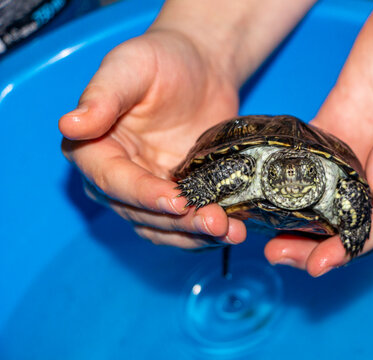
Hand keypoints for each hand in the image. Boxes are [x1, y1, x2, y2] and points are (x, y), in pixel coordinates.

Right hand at [60, 29, 246, 249]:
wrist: (200, 67)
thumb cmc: (162, 59)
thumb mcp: (130, 66)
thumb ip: (103, 95)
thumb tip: (70, 125)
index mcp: (95, 148)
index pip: (114, 182)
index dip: (145, 195)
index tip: (176, 202)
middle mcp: (118, 176)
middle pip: (141, 212)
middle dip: (179, 221)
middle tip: (216, 221)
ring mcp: (149, 190)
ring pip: (165, 227)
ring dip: (196, 234)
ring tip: (231, 232)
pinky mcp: (178, 195)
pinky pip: (186, 224)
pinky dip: (207, 232)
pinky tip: (233, 230)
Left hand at [265, 0, 372, 275]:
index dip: (349, 248)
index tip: (316, 266)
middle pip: (344, 215)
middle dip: (311, 240)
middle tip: (275, 253)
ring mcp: (357, 145)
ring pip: (321, 191)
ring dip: (293, 213)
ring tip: (262, 228)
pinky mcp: (337, 121)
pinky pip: (308, 153)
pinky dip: (286, 170)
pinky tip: (262, 182)